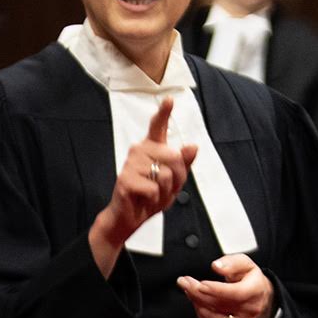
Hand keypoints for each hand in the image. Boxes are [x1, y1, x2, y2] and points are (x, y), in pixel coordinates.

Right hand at [91, 98, 195, 261]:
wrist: (130, 218)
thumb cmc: (151, 197)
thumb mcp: (174, 182)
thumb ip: (183, 164)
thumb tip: (192, 146)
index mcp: (151, 148)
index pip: (158, 127)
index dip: (164, 112)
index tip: (169, 99)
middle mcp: (140, 150)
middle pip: (174, 157)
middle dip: (178, 178)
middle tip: (166, 189)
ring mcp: (131, 163)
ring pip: (165, 175)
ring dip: (165, 191)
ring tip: (153, 195)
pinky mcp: (125, 179)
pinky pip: (153, 189)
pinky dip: (154, 200)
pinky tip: (143, 199)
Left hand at [177, 254, 274, 317]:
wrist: (260, 296)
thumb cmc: (250, 278)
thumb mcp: (245, 263)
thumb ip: (231, 263)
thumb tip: (216, 266)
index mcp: (255, 290)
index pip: (235, 293)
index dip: (216, 290)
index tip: (200, 284)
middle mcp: (250, 309)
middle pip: (221, 305)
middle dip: (199, 293)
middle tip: (184, 282)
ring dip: (198, 305)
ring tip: (189, 292)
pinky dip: (203, 317)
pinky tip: (196, 305)